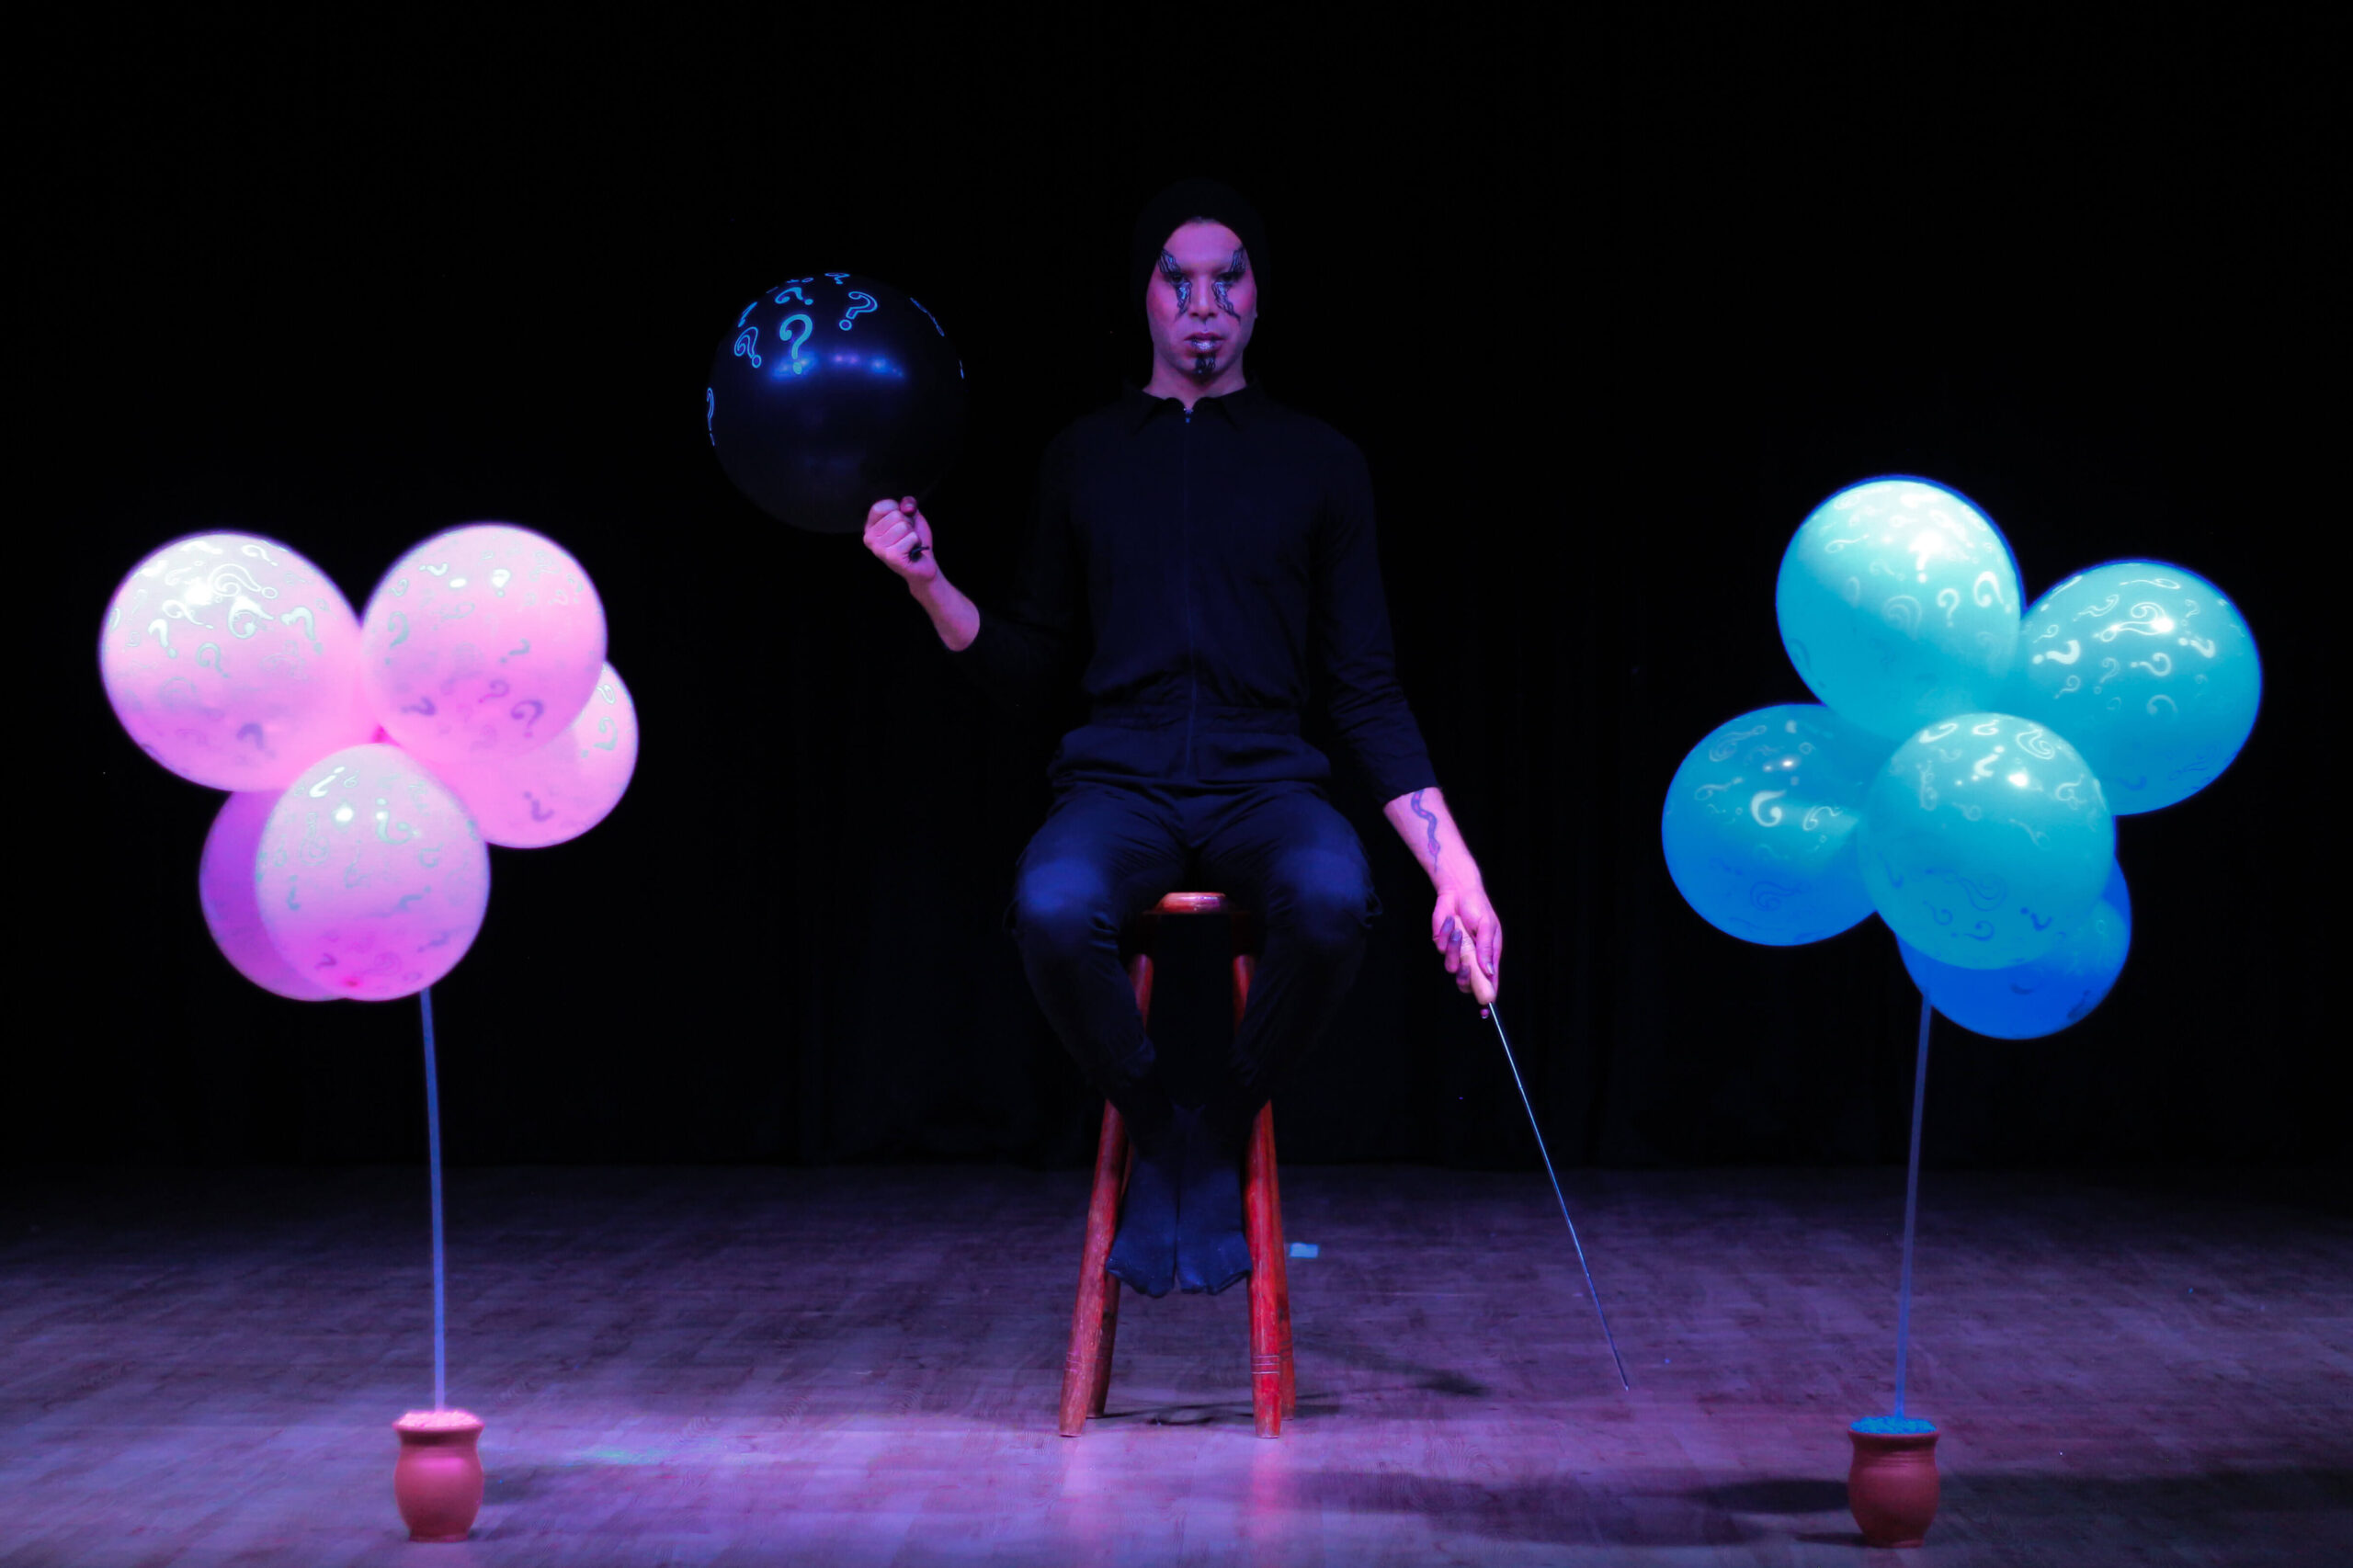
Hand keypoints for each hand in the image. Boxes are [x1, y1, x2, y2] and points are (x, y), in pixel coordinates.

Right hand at [862, 495, 936, 585]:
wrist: (923, 565)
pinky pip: (911, 537)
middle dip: (908, 523)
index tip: (901, 521)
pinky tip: (912, 551)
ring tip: (909, 544)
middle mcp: (869, 538)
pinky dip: (916, 542)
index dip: (897, 509)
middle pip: (895, 515)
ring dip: (912, 534)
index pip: (880, 506)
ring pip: (903, 526)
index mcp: (870, 527)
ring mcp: (878, 549)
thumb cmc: (914, 541)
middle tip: (906, 536)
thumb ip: (907, 504)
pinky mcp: (891, 557)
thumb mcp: (911, 516)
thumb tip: (907, 506)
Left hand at [1432, 883, 1500, 1002]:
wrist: (1458, 891)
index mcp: (1487, 955)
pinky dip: (1446, 935)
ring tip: (1459, 931)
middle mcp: (1472, 958)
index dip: (1487, 995)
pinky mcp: (1443, 944)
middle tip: (1465, 966)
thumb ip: (1486, 949)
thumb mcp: (1487, 926)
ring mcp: (1456, 952)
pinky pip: (1441, 949)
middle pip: (1467, 983)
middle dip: (1464, 978)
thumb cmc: (1478, 907)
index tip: (1484, 1008)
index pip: (1489, 981)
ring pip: (1451, 966)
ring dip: (1455, 949)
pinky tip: (1452, 922)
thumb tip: (1489, 972)